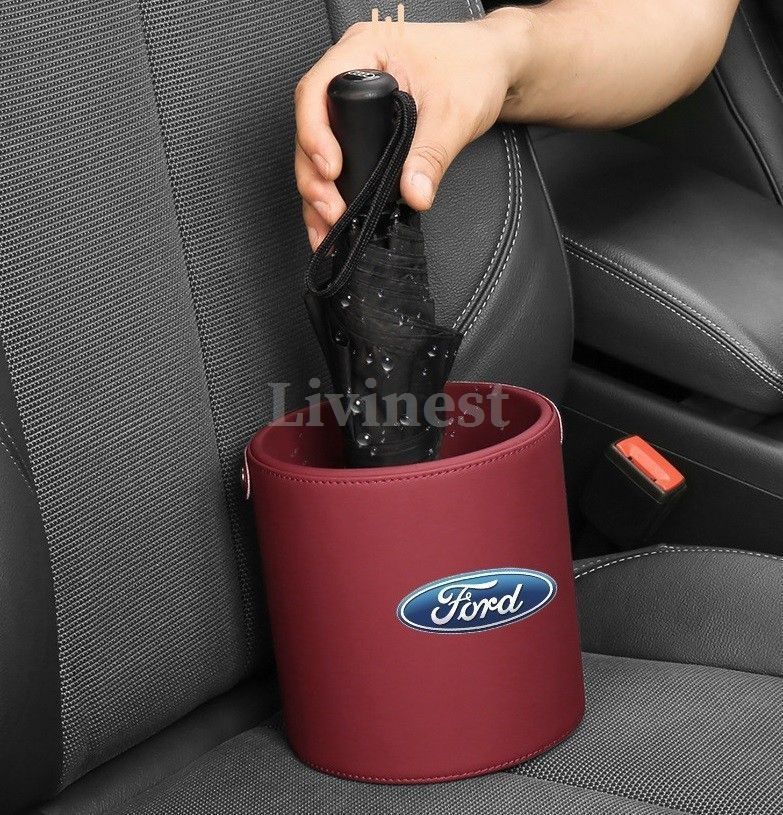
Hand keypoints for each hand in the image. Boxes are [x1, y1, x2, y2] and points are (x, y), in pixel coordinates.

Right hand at [295, 16, 517, 248]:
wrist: (491, 66)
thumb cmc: (473, 67)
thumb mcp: (454, 113)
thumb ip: (431, 155)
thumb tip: (413, 194)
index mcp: (364, 50)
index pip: (318, 91)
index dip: (315, 133)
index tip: (331, 169)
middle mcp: (349, 72)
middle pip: (311, 126)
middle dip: (314, 175)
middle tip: (331, 210)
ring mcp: (350, 101)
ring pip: (316, 149)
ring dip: (318, 191)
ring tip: (326, 228)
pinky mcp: (359, 125)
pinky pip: (337, 157)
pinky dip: (334, 190)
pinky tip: (333, 218)